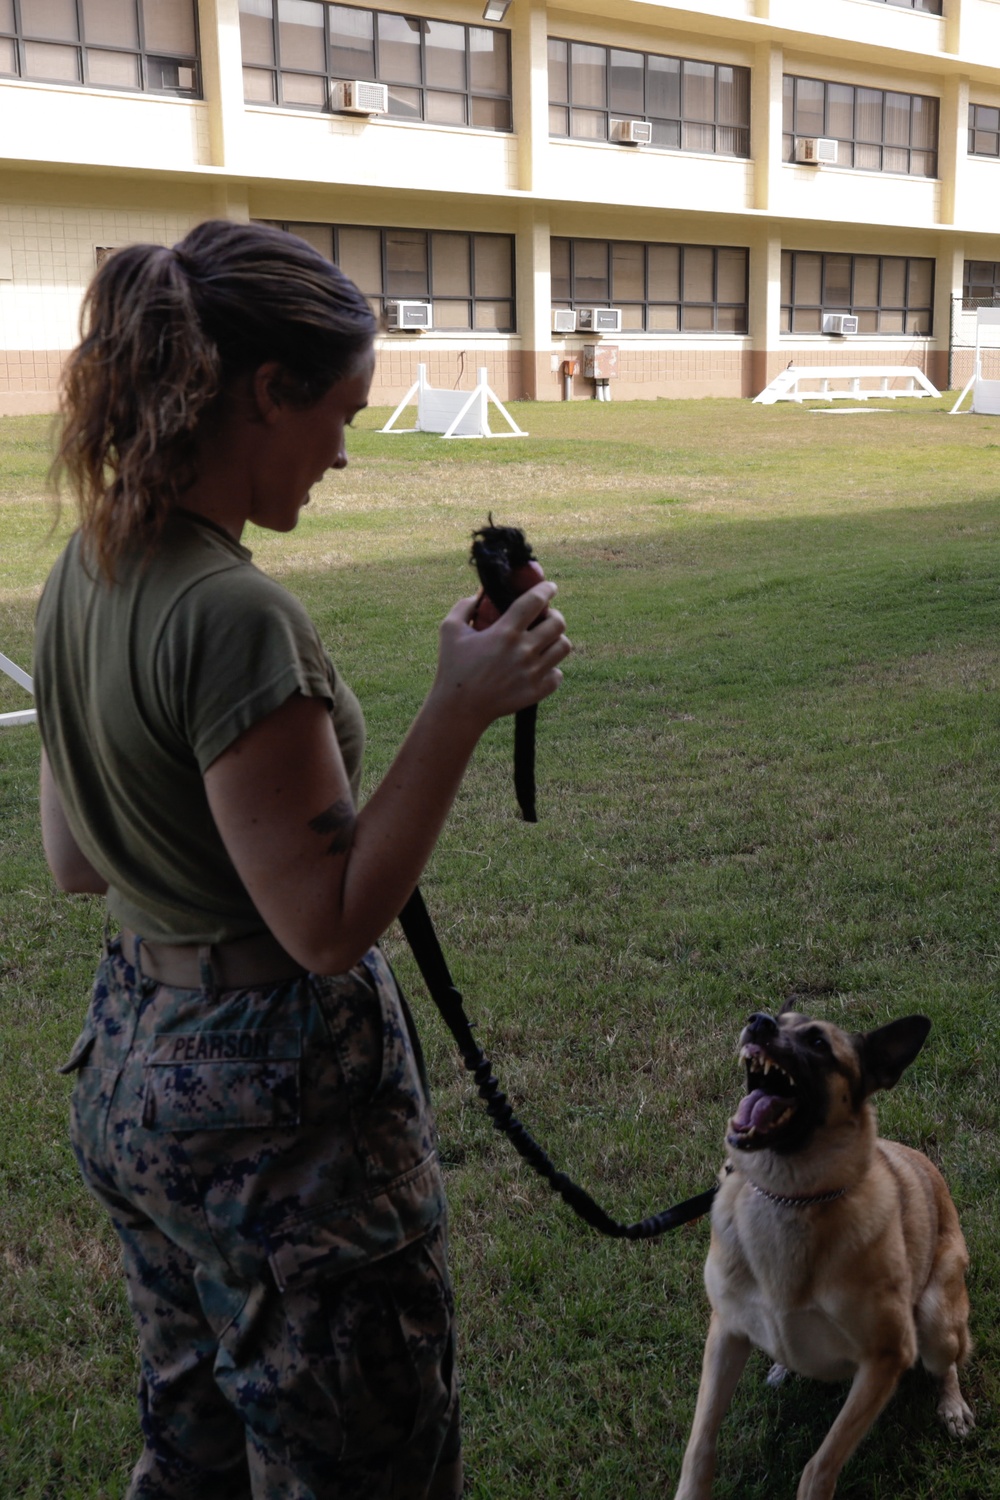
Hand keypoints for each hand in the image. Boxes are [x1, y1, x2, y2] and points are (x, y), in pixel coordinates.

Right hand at [431, 581, 569, 731]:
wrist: (459, 709)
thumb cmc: (452, 667)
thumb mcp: (450, 630)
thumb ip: (465, 607)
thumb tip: (480, 593)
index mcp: (505, 632)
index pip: (535, 601)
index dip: (546, 589)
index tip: (550, 587)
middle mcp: (524, 651)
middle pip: (558, 623)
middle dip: (554, 615)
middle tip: (545, 618)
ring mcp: (533, 673)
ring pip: (563, 646)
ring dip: (557, 640)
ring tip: (545, 641)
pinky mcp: (536, 691)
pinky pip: (558, 674)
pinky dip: (552, 669)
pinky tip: (540, 667)